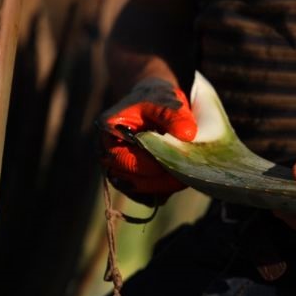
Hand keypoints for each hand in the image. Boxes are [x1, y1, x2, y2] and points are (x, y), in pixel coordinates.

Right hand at [99, 77, 196, 204]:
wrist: (154, 105)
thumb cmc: (156, 100)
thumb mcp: (164, 99)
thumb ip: (173, 114)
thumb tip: (188, 134)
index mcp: (108, 130)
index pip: (124, 158)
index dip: (151, 164)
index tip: (177, 159)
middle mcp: (108, 153)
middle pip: (129, 180)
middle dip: (159, 179)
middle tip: (187, 173)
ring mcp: (119, 170)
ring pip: (139, 191)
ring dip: (164, 186)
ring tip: (187, 175)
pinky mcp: (134, 181)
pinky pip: (148, 196)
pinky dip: (164, 190)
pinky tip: (181, 179)